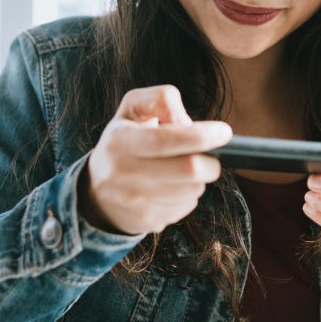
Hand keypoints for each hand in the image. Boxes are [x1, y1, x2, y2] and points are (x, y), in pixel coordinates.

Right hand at [82, 85, 231, 234]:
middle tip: (212, 156)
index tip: (224, 133)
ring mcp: (133, 201)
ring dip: (198, 179)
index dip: (201, 136)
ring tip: (185, 170)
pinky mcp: (145, 221)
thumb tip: (186, 123)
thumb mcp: (133, 108)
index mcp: (119, 140)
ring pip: (191, 191)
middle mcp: (122, 173)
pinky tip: (174, 187)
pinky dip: (188, 195)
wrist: (96, 190)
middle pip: (188, 171)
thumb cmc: (124, 140)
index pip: (166, 140)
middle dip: (210, 162)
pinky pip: (185, 207)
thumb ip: (161, 100)